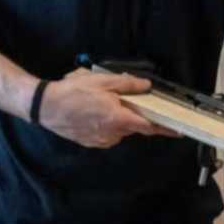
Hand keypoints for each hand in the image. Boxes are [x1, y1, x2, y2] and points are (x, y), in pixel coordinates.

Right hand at [37, 69, 175, 148]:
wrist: (45, 107)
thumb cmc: (73, 92)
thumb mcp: (103, 81)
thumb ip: (128, 84)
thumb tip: (147, 85)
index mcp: (119, 118)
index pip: (149, 126)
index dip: (165, 129)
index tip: (179, 132)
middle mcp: (113, 133)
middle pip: (134, 126)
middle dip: (134, 115)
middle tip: (123, 100)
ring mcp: (101, 140)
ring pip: (120, 130)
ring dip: (117, 118)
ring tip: (100, 103)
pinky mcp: (91, 142)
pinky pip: (107, 134)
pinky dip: (106, 124)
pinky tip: (93, 111)